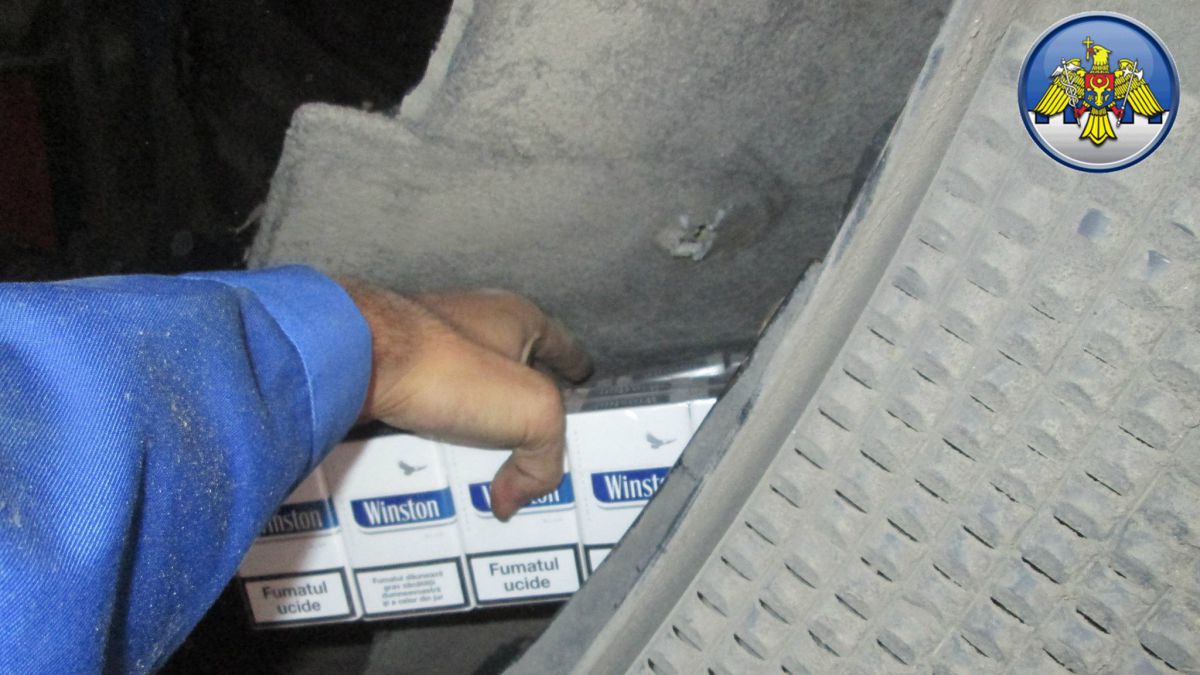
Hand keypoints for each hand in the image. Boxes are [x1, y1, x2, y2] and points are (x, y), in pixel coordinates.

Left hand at [339, 282, 591, 520]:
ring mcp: (429, 338)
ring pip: (469, 388)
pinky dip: (438, 429)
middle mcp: (474, 319)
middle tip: (535, 447)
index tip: (583, 392)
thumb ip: (544, 460)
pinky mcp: (392, 362)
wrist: (354, 359)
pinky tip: (437, 458)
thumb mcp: (531, 414)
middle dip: (524, 405)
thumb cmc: (451, 369)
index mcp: (518, 316)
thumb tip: (514, 497)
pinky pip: (429, 403)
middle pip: (515, 368)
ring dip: (477, 423)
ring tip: (485, 466)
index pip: (564, 346)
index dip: (577, 373)